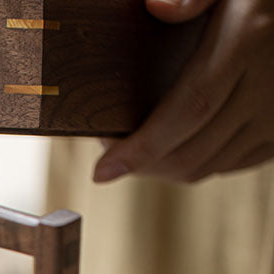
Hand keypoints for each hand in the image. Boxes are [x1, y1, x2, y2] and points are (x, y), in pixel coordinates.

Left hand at [94, 0, 273, 182]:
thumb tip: (155, 6)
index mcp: (246, 42)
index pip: (185, 112)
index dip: (141, 148)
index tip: (102, 170)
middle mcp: (267, 86)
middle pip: (190, 152)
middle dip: (142, 165)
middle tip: (111, 157)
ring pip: (207, 166)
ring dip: (164, 168)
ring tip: (137, 152)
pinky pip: (230, 166)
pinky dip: (194, 164)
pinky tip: (173, 148)